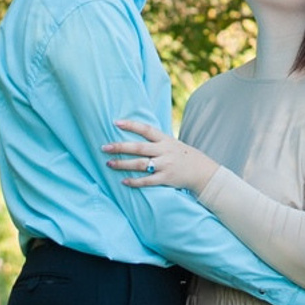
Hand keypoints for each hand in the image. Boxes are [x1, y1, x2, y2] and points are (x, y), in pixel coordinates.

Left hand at [104, 118, 219, 195]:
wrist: (200, 170)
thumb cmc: (180, 155)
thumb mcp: (170, 142)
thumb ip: (154, 140)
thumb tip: (133, 134)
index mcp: (164, 139)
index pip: (146, 129)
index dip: (131, 125)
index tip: (115, 123)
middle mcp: (164, 151)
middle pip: (139, 148)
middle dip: (120, 147)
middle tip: (104, 147)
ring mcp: (165, 165)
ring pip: (140, 164)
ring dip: (123, 164)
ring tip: (109, 164)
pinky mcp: (166, 178)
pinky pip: (147, 181)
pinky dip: (135, 181)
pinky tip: (124, 181)